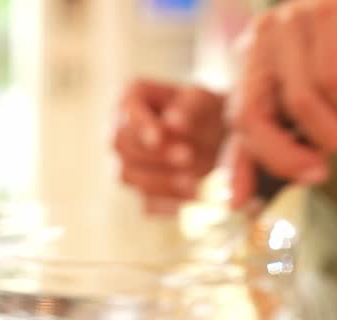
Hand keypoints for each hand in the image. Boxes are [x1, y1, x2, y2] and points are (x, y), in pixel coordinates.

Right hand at [112, 80, 227, 214]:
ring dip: (159, 181)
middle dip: (153, 154)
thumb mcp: (203, 100)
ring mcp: (126, 162)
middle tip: (188, 156)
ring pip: (126, 175)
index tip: (159, 137)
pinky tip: (193, 198)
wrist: (217, 136)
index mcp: (131, 99)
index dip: (139, 127)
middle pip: (120, 145)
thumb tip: (173, 124)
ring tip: (194, 183)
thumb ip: (189, 107)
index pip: (125, 112)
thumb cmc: (205, 110)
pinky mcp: (140, 190)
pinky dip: (168, 203)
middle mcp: (120, 130)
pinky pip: (145, 203)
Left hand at [224, 0, 336, 206]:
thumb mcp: (323, 98)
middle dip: (286, 158)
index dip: (238, 165)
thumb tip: (263, 194)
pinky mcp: (333, 7)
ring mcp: (296, 17)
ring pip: (302, 102)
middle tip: (320, 173)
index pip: (237, 117)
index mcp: (257, 58)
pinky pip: (334, 78)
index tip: (243, 204)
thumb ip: (294, 134)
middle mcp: (267, 35)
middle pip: (253, 114)